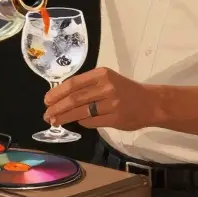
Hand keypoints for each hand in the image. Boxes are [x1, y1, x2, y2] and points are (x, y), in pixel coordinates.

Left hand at [43, 68, 163, 131]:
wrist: (151, 102)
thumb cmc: (125, 90)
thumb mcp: (107, 80)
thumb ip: (88, 85)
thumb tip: (61, 97)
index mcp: (102, 74)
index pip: (73, 83)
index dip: (57, 93)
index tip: (47, 100)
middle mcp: (106, 87)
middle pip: (75, 98)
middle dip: (57, 107)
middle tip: (46, 114)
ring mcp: (112, 103)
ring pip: (81, 112)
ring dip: (65, 117)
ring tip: (54, 120)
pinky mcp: (115, 118)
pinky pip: (91, 122)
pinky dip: (81, 123)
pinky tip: (75, 123)